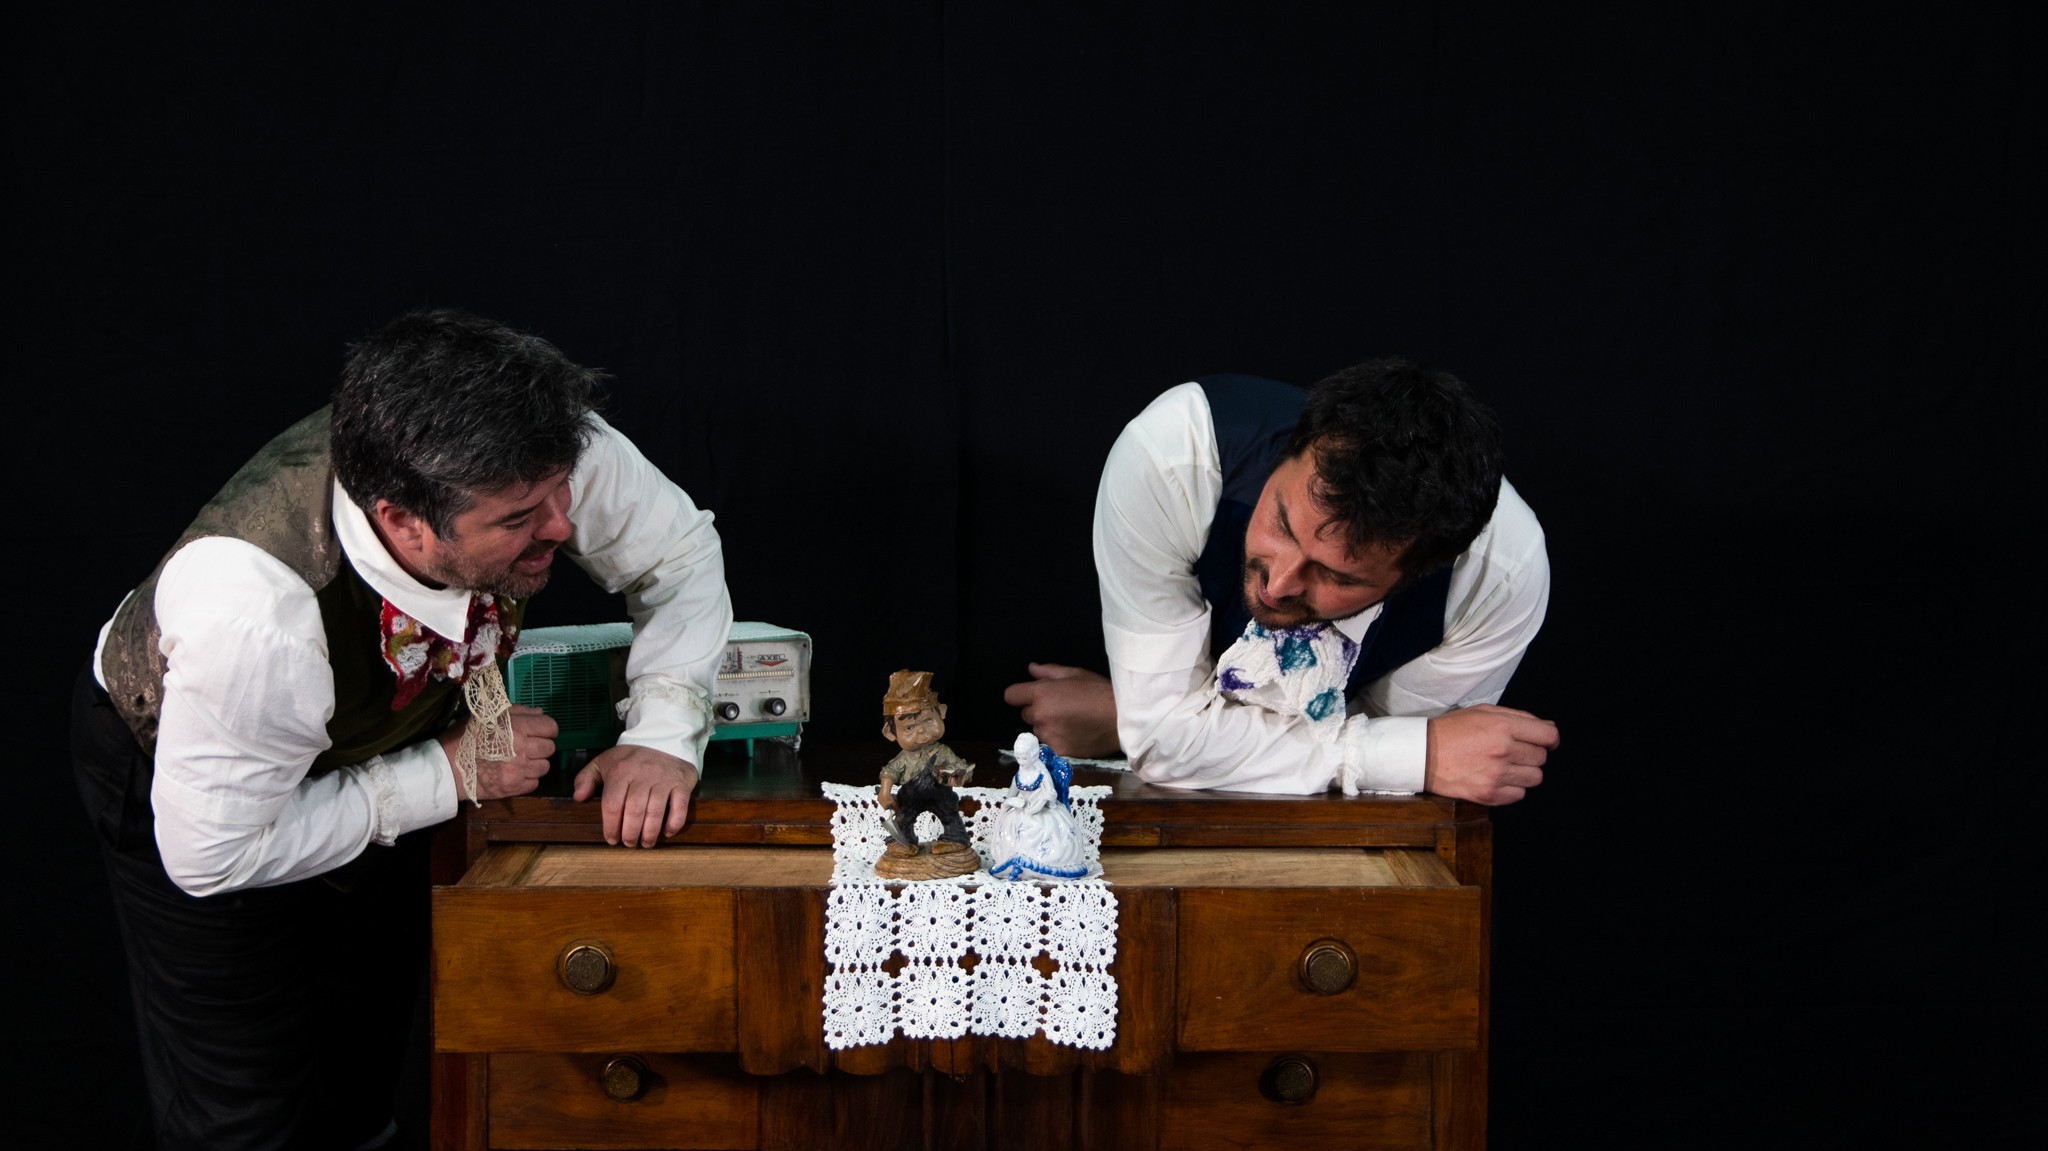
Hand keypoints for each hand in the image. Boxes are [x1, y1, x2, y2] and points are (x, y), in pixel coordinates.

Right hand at [439, 705, 557, 800]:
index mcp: (518, 727)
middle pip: (550, 748)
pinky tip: (515, 774)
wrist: (447, 766)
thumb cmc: (466, 737)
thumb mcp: (488, 716)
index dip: (546, 729)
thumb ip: (518, 711)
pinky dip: (527, 779)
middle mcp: (523, 749)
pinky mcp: (515, 788)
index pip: (551, 727)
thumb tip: (540, 714)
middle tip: (527, 747)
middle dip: (541, 746)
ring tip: (520, 761)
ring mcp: (520, 770)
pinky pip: (535, 783)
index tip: (537, 732)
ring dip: (535, 764)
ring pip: (544, 767)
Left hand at [572, 744, 698, 845]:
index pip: (613, 804)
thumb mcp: (604, 761)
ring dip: (649, 833)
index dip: (611, 826)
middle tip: (629, 843)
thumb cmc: (630, 758)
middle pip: (634, 811)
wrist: (663, 739)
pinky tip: (666, 832)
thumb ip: (586, 778)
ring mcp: (664, 779)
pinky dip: (673, 824)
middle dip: (630, 834)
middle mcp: (643, 774)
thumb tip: (578, 798)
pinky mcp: (681, 783)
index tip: (611, 839)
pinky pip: (679, 808)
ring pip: (655, 813)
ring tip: (645, 843)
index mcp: (621, 770)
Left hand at [1001, 663, 1120, 757]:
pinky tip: (1075, 734)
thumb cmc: (1100, 692)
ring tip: (1070, 722)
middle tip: (1060, 707)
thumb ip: (1049, 672)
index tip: (1030, 695)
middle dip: (1038, 710)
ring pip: (1038, 730)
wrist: (1122, 720)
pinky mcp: (1058, 751)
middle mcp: (1040, 716)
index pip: (1011, 695)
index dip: (1020, 694)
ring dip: (1047, 726)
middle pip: (1025, 714)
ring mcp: (1049, 736)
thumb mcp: (1076, 674)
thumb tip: (1031, 669)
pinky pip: (1050, 744)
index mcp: (1042, 694)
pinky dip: (1058, 740)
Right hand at [1423, 704, 1558, 805]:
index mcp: (1503, 727)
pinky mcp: (1489, 794)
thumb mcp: (1483, 712)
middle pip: (1542, 757)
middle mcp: (1503, 751)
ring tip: (1504, 766)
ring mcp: (1497, 775)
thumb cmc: (1451, 730)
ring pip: (1535, 778)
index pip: (1549, 736)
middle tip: (1513, 751)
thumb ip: (1518, 717)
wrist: (1422, 755)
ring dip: (1524, 772)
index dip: (1551, 739)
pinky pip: (1519, 795)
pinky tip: (1496, 779)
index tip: (1546, 741)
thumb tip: (1549, 728)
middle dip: (1532, 753)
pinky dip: (1512, 788)